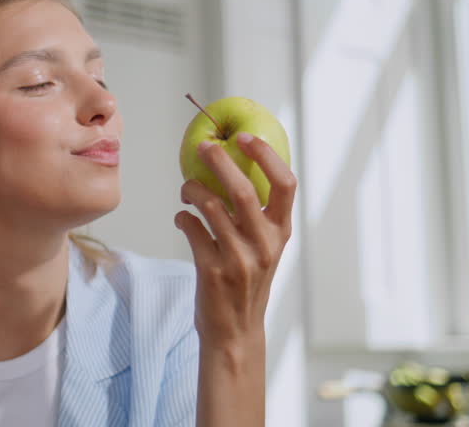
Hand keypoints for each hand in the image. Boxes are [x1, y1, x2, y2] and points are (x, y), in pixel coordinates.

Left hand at [175, 132, 295, 347]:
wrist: (234, 331)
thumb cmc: (246, 282)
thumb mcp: (263, 249)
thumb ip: (257, 216)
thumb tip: (232, 167)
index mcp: (281, 233)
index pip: (286, 184)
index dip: (266, 155)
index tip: (245, 137)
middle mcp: (265, 244)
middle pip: (242, 189)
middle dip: (220, 161)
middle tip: (203, 147)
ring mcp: (239, 259)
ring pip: (210, 206)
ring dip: (192, 189)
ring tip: (186, 189)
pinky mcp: (212, 271)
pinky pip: (191, 228)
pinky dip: (182, 217)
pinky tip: (182, 218)